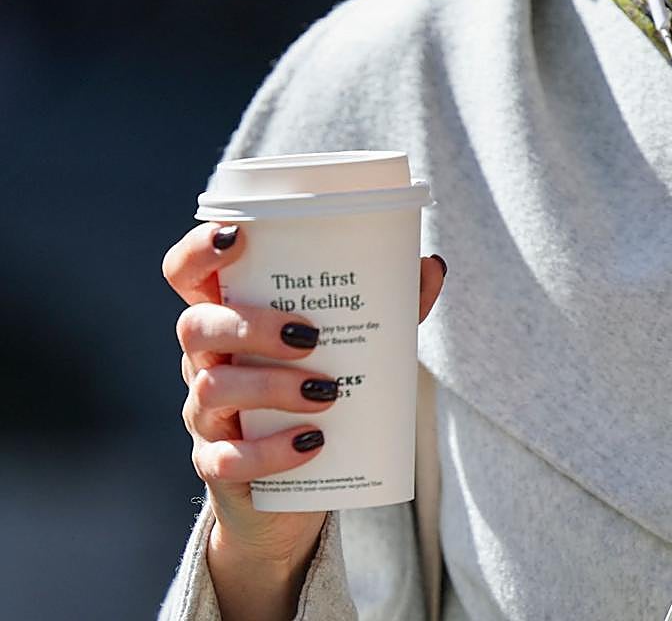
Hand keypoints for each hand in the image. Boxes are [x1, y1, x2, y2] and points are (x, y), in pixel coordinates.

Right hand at [162, 222, 446, 619]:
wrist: (301, 489)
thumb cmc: (320, 393)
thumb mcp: (354, 347)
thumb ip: (390, 305)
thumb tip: (431, 265)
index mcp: (231, 319)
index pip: (186, 274)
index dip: (198, 250)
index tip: (237, 236)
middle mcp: (207, 361)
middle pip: (195, 326)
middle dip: (251, 326)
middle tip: (310, 337)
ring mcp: (205, 414)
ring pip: (212, 387)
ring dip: (272, 387)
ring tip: (327, 393)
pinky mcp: (216, 466)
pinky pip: (227, 458)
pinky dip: (271, 451)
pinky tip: (311, 443)